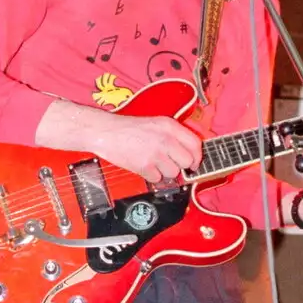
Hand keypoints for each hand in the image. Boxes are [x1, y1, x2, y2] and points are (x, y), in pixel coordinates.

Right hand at [36, 101, 200, 184]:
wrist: (106, 132)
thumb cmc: (128, 128)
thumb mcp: (155, 123)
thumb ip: (173, 135)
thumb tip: (188, 153)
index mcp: (169, 126)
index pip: (195, 144)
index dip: (196, 156)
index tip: (193, 163)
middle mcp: (165, 139)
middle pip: (187, 161)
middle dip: (182, 166)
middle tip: (172, 165)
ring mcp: (155, 153)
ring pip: (174, 173)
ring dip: (166, 172)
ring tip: (154, 163)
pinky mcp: (145, 166)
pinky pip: (158, 179)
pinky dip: (152, 176)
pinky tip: (145, 167)